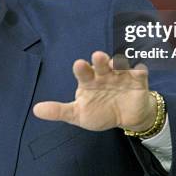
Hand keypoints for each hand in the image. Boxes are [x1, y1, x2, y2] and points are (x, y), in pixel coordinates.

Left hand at [33, 51, 157, 131]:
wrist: (126, 118)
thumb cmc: (100, 111)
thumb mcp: (78, 114)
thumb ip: (59, 111)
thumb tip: (36, 110)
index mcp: (89, 81)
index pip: (83, 71)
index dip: (82, 68)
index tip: (79, 64)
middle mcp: (104, 74)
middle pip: (101, 64)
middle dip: (100, 60)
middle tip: (98, 57)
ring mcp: (121, 76)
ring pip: (120, 65)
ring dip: (118, 63)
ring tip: (116, 64)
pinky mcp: (137, 80)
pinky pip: (139, 72)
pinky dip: (139, 70)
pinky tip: (138, 70)